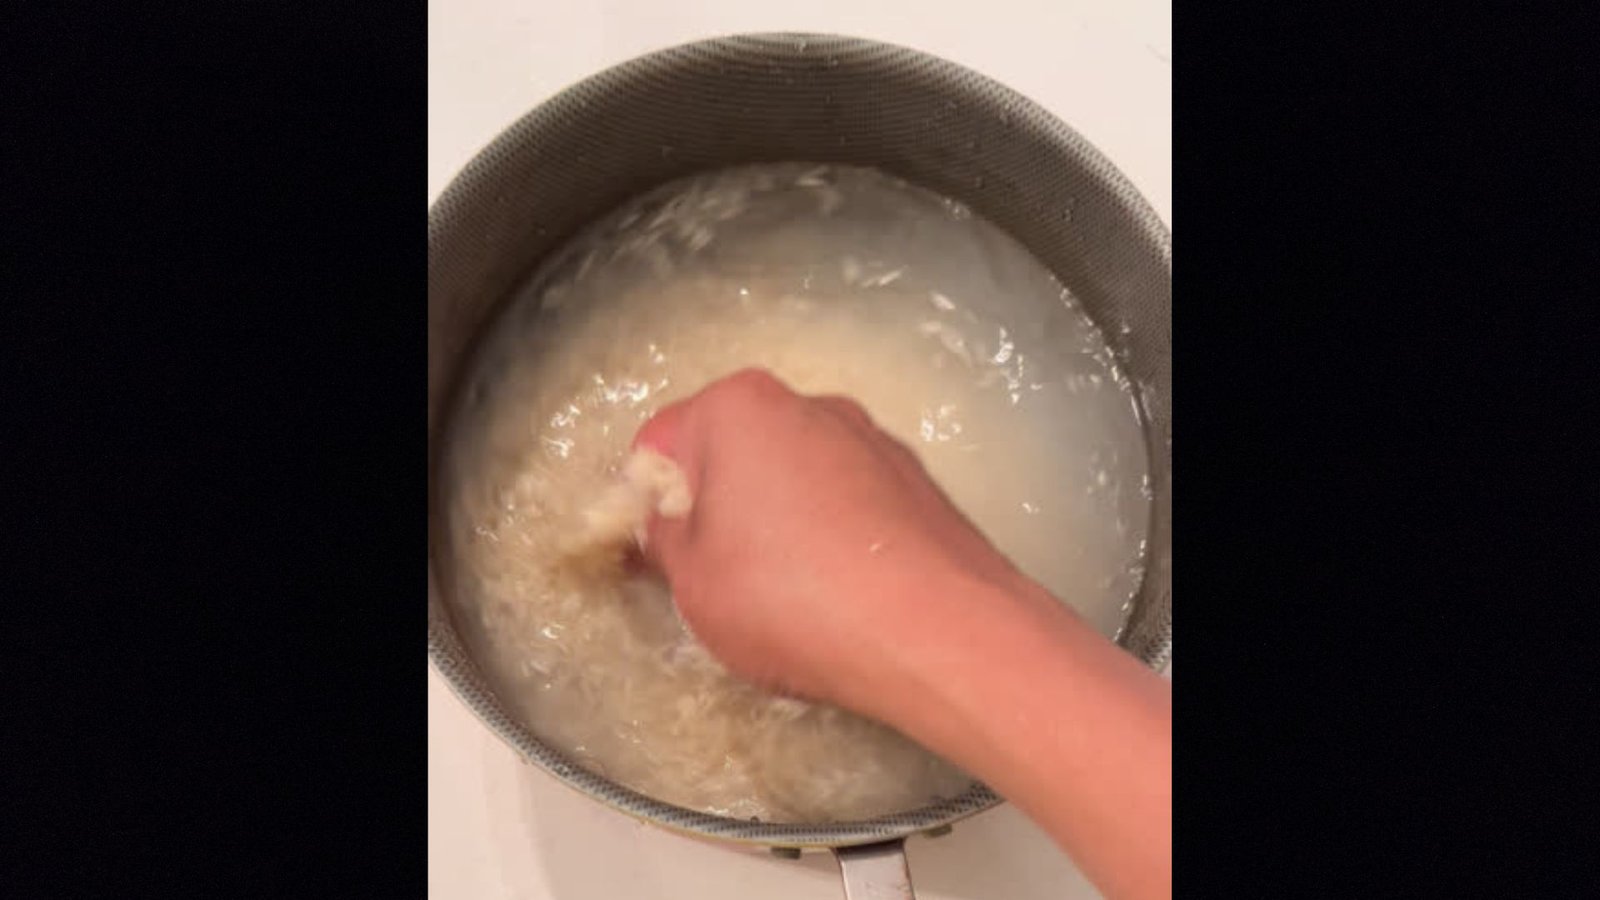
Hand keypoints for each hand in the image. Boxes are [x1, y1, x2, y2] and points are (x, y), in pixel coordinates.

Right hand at [633, 368, 1034, 708]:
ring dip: (779, 525)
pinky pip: (850, 504)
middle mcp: (810, 404)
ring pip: (796, 478)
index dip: (643, 502)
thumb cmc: (795, 599)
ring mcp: (873, 440)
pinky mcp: (918, 483)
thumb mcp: (693, 582)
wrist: (939, 632)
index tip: (651, 554)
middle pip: (733, 452)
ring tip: (787, 599)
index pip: (660, 442)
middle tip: (715, 580)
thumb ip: (662, 539)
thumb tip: (662, 524)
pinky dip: (835, 539)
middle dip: (717, 509)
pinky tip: (842, 595)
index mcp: (739, 407)